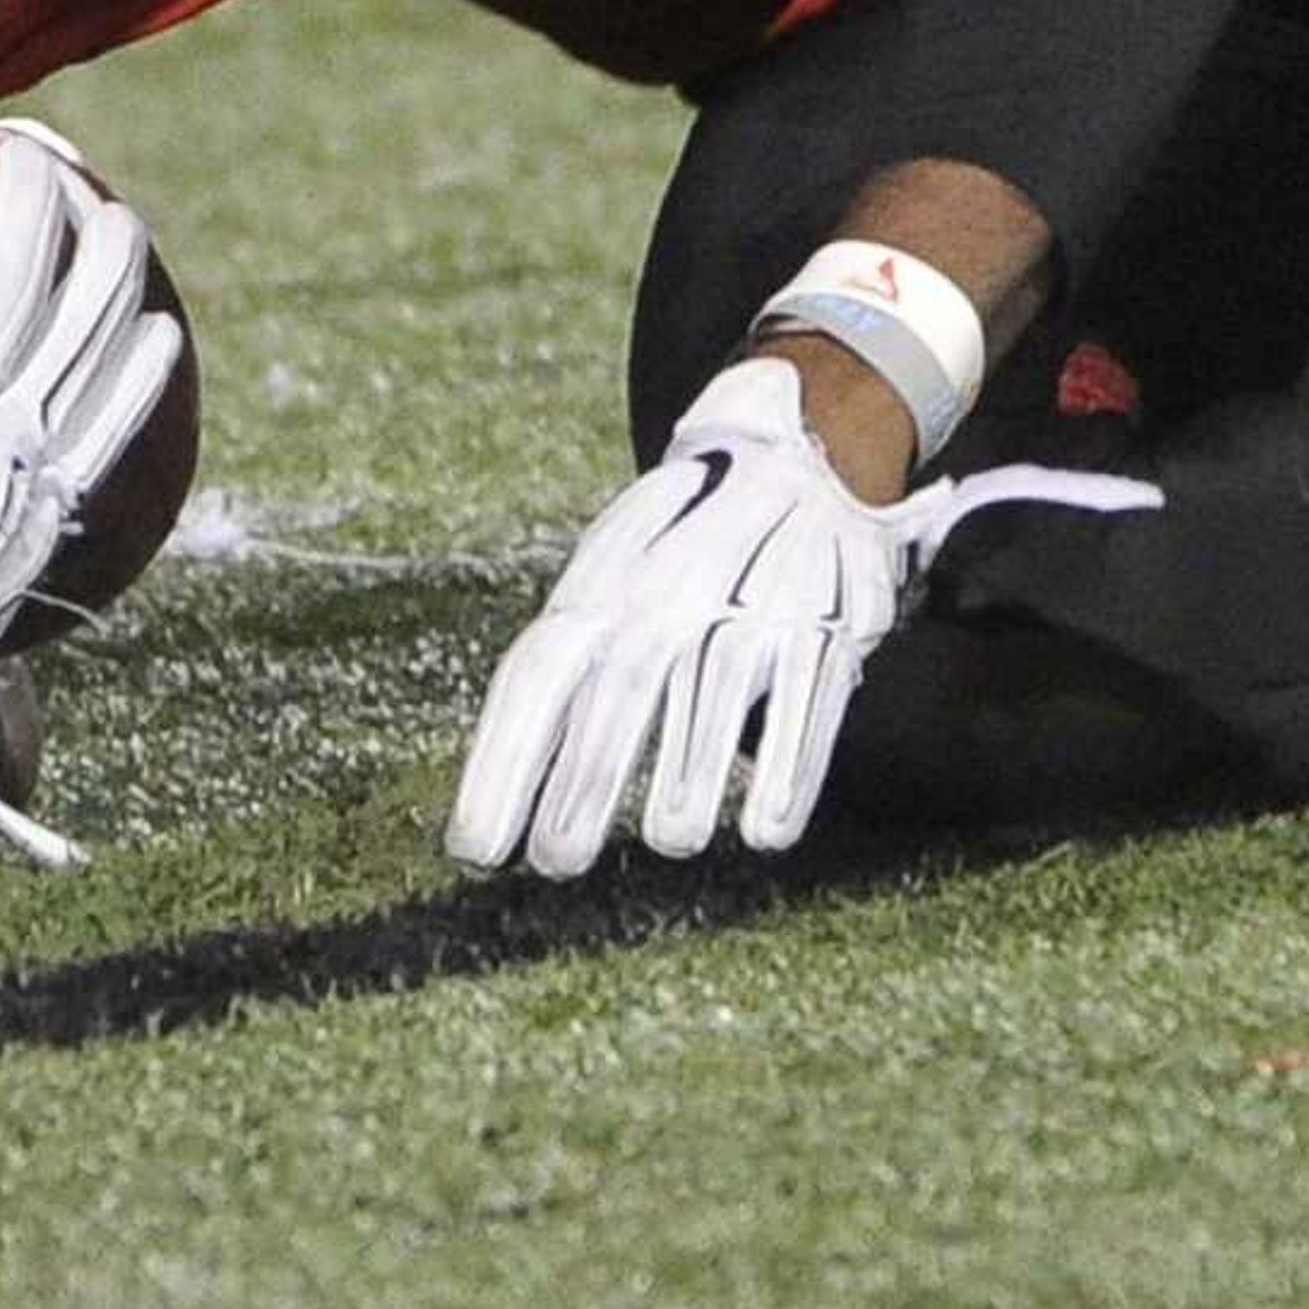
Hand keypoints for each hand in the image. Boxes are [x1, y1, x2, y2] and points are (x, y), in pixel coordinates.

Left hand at [445, 358, 1158, 876]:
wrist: (800, 446)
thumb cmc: (679, 547)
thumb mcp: (614, 578)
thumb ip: (566, 669)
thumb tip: (499, 804)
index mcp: (605, 577)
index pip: (540, 673)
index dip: (505, 762)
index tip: (476, 849)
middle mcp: (675, 583)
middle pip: (621, 689)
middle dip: (584, 784)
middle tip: (558, 862)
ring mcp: (758, 597)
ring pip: (714, 698)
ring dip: (687, 782)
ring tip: (667, 842)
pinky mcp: (832, 618)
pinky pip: (808, 704)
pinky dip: (787, 771)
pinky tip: (763, 833)